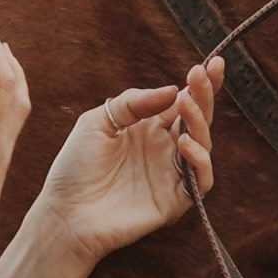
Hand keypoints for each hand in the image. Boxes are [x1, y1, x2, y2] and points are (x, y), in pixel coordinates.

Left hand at [32, 57, 222, 265]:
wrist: (65, 214)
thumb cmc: (75, 169)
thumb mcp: (96, 122)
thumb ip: (132, 103)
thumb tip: (173, 91)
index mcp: (148, 129)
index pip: (182, 102)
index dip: (200, 85)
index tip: (212, 63)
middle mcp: (165, 149)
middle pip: (197, 119)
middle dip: (205, 95)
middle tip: (202, 74)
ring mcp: (173, 174)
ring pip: (203, 145)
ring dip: (199, 122)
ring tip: (186, 105)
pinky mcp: (177, 201)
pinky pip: (201, 179)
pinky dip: (199, 160)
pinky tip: (184, 143)